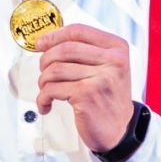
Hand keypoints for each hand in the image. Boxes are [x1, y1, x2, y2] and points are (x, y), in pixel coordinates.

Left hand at [34, 24, 134, 152]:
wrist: (119, 130)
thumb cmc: (108, 98)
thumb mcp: (106, 68)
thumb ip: (84, 51)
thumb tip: (47, 40)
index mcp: (117, 48)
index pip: (78, 31)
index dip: (54, 35)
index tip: (41, 43)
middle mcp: (112, 61)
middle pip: (64, 49)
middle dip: (45, 60)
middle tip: (43, 71)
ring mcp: (100, 78)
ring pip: (55, 69)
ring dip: (43, 81)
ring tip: (47, 90)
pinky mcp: (87, 95)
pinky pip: (52, 89)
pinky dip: (43, 98)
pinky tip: (46, 104)